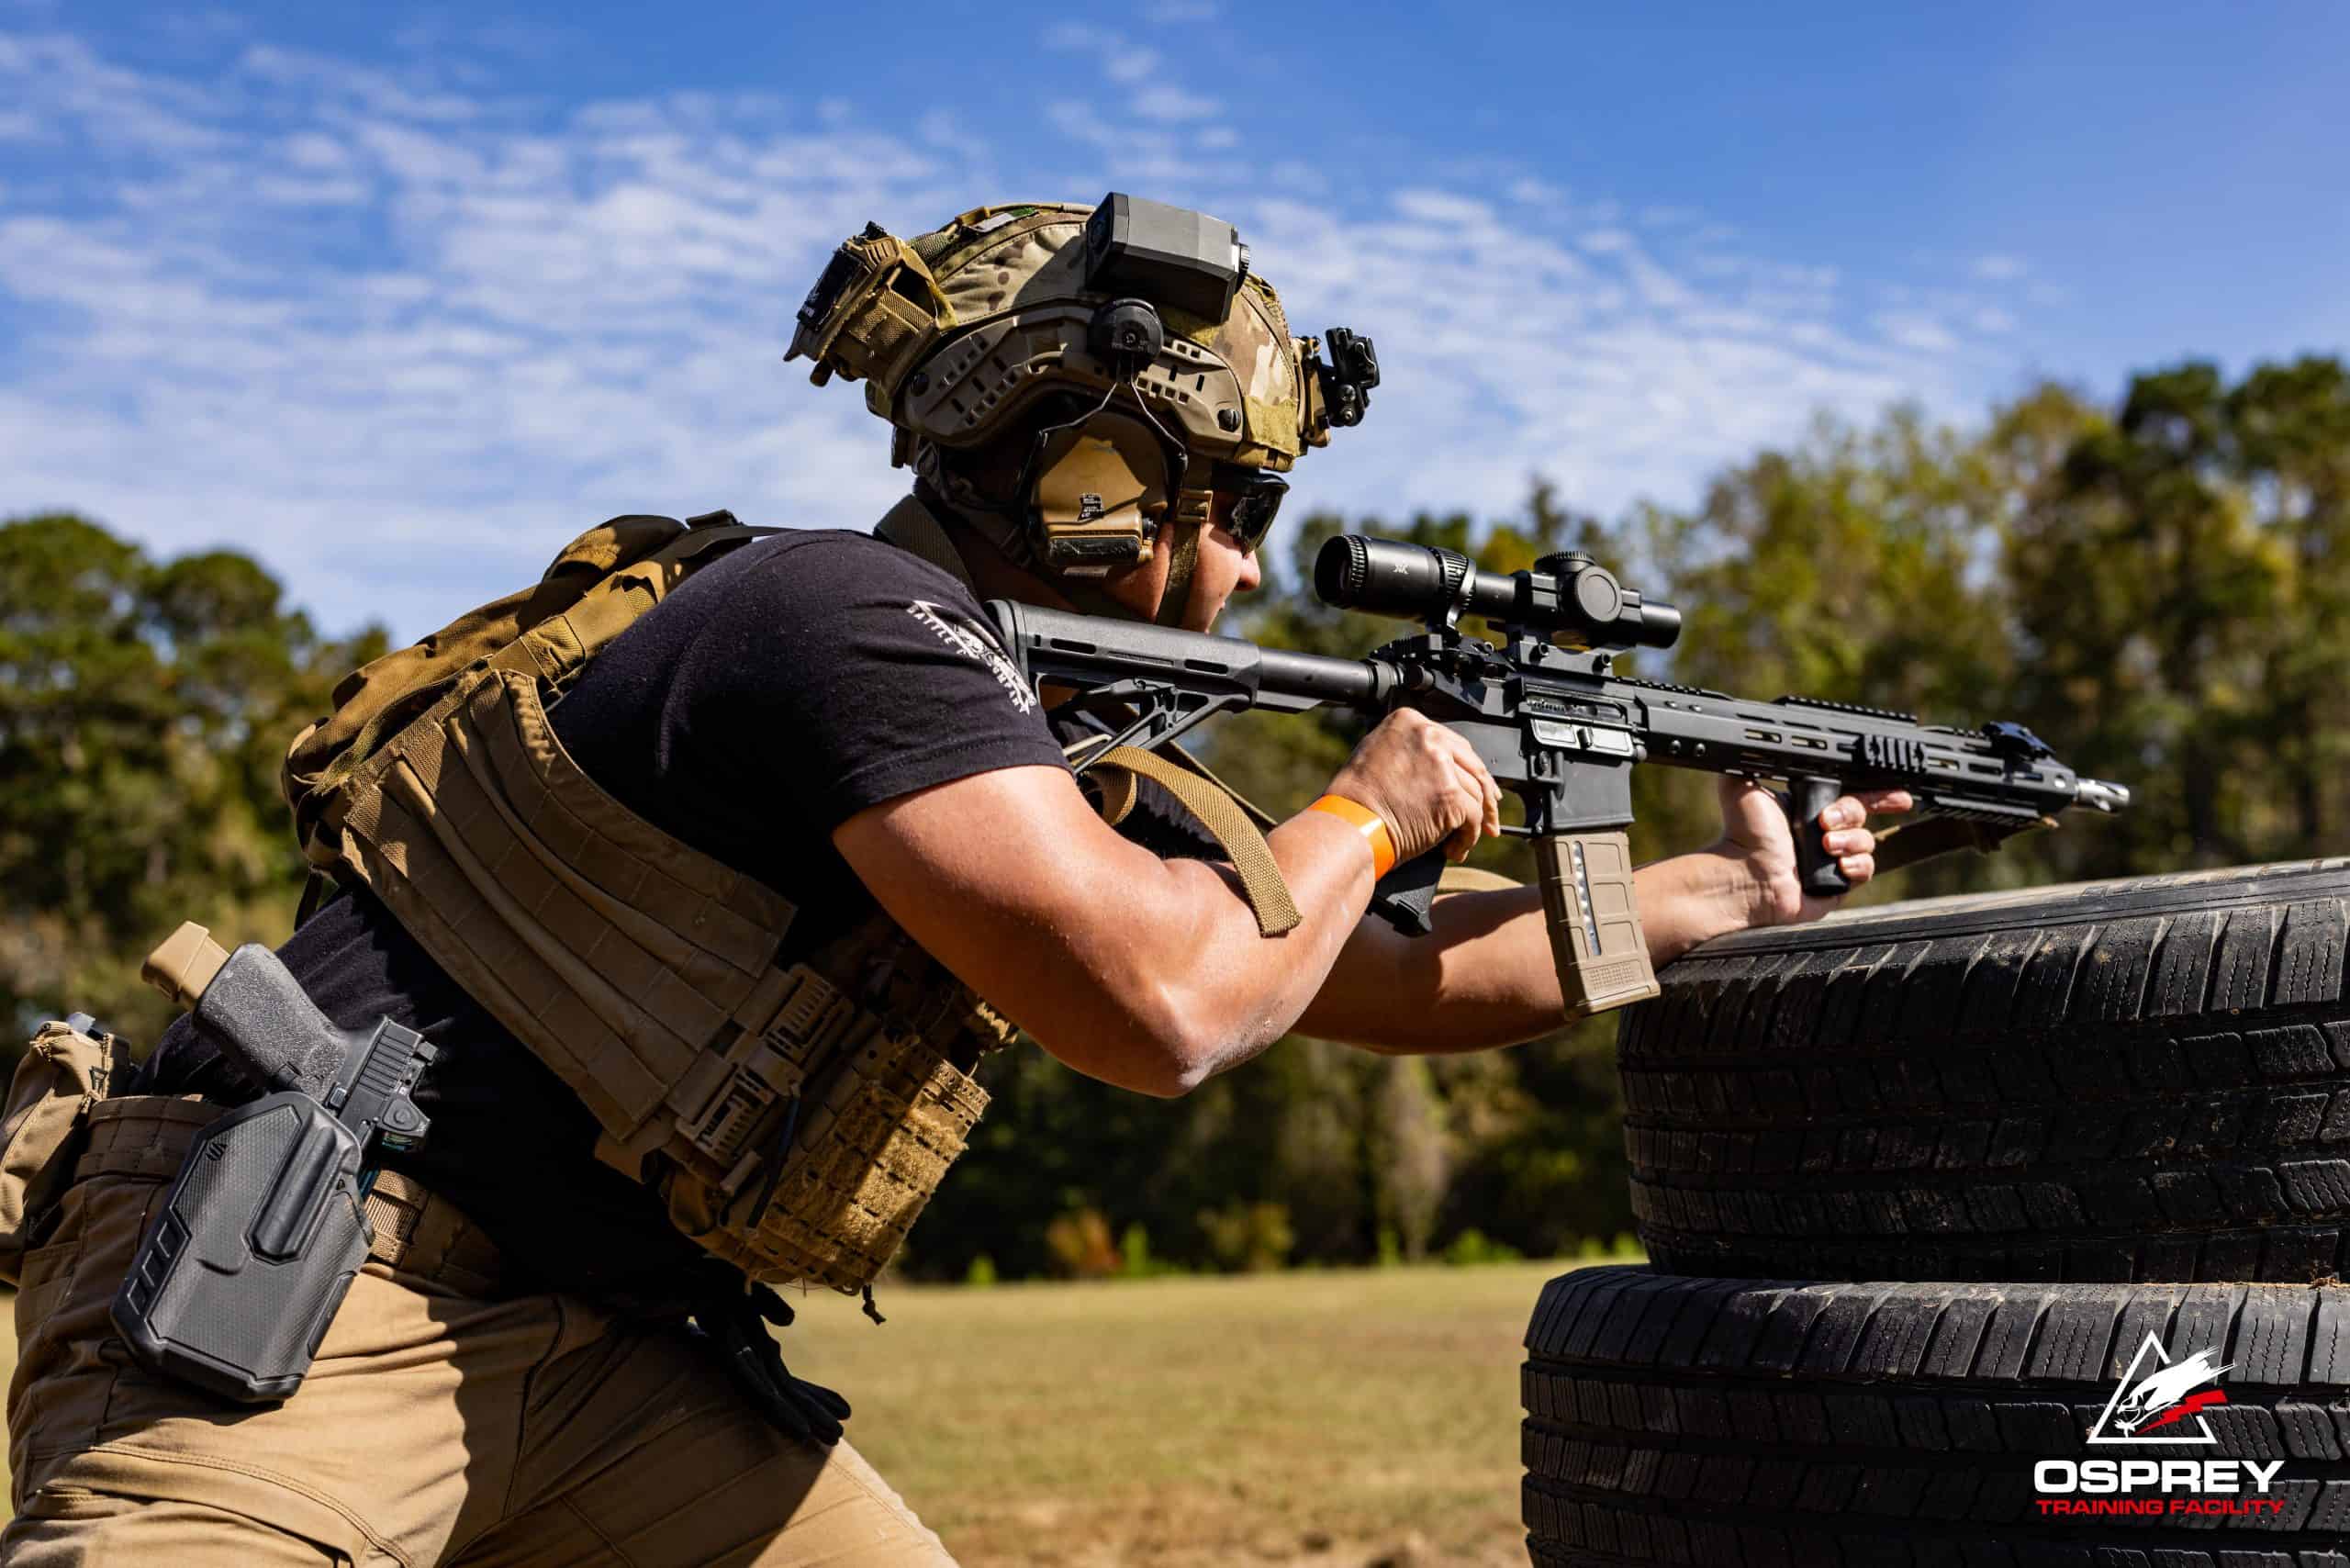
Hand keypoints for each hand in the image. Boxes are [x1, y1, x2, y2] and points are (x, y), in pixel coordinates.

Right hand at [1325, 708, 1501, 865]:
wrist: (1350, 823)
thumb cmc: (1354, 799)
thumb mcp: (1377, 753)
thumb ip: (1409, 751)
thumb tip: (1437, 768)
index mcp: (1409, 721)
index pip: (1455, 744)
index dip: (1468, 769)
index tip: (1478, 785)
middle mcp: (1429, 737)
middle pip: (1472, 766)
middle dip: (1485, 795)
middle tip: (1489, 816)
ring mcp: (1442, 766)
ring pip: (1475, 794)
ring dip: (1474, 822)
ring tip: (1460, 841)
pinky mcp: (1451, 797)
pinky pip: (1473, 818)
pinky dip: (1468, 837)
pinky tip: (1455, 849)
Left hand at [1714, 778, 1913, 925]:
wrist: (1745, 874)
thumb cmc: (1743, 835)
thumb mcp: (1742, 787)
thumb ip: (1752, 762)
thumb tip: (1750, 742)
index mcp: (1811, 808)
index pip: (1854, 793)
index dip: (1878, 791)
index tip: (1897, 790)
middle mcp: (1826, 831)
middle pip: (1861, 812)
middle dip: (1848, 813)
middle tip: (1825, 821)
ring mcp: (1834, 858)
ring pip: (1866, 841)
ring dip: (1849, 840)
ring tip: (1825, 845)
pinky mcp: (1839, 883)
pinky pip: (1866, 869)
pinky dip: (1856, 864)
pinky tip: (1838, 864)